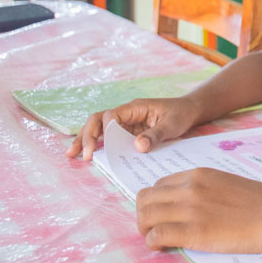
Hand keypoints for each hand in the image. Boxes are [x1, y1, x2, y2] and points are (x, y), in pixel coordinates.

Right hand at [65, 97, 201, 160]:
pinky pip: (111, 137)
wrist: (190, 111)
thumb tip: (137, 147)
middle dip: (87, 135)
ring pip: (101, 129)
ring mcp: (127, 123)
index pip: (111, 116)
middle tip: (79, 154)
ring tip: (71, 155)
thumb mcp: (172, 124)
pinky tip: (90, 154)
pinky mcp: (129, 132)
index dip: (104, 130)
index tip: (103, 145)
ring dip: (86, 140)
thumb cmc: (181, 114)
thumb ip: (155, 135)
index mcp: (135, 108)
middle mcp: (127, 114)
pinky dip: (99, 145)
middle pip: (99, 120)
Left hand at [136, 168, 261, 252]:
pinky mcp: (194, 231)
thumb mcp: (226, 185)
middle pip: (146, 198)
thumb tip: (186, 208)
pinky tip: (166, 247)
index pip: (159, 185)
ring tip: (160, 240)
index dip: (157, 203)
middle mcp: (190, 188)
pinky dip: (154, 243)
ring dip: (146, 230)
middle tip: (156, 229)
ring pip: (145, 216)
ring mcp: (190, 208)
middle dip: (145, 216)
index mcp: (198, 175)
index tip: (164, 216)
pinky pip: (156, 236)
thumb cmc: (260, 203)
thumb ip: (203, 191)